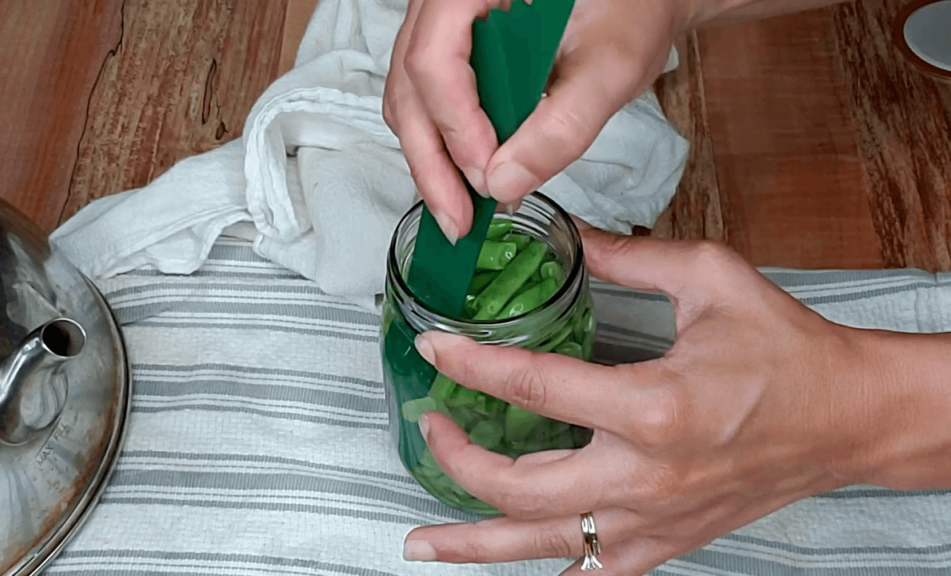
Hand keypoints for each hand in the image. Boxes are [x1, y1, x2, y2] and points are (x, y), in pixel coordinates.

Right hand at [382, 0, 693, 242]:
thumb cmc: (630, 9)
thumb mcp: (610, 67)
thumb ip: (562, 126)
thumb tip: (503, 184)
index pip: (435, 60)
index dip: (455, 127)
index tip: (486, 178)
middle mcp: (443, 1)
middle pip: (410, 87)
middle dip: (432, 163)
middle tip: (459, 221)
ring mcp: (440, 24)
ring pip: (410, 99)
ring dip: (433, 161)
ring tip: (462, 211)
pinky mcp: (451, 49)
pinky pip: (427, 100)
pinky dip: (443, 145)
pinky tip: (467, 180)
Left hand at [403, 229, 884, 573]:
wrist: (849, 417)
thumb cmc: (789, 351)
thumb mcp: (711, 279)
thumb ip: (627, 258)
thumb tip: (569, 236)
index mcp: (653, 406)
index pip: (533, 389)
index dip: (470, 367)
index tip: (433, 351)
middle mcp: (646, 475)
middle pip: (520, 486)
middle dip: (458, 460)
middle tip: (430, 428)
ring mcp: (655, 519)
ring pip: (545, 545)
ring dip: (475, 545)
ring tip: (421, 542)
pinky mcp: (669, 541)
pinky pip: (595, 572)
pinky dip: (547, 569)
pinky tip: (509, 567)